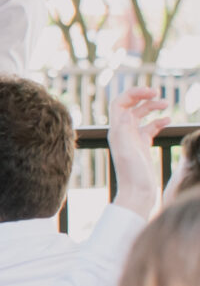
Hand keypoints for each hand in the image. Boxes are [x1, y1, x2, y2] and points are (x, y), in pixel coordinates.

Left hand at [107, 86, 171, 216]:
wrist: (138, 193)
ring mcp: (132, 139)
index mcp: (116, 131)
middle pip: (129, 106)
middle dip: (143, 97)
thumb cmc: (132, 174)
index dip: (134, 94)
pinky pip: (149, 128)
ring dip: (151, 107)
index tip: (152, 91)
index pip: (120, 103)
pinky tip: (168, 120)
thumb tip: (126, 112)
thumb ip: (125, 130)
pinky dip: (158, 121)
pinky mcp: (142, 147)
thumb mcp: (127, 150)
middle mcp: (122, 133)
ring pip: (140, 116)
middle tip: (158, 93)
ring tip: (166, 103)